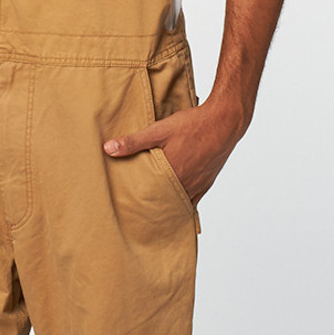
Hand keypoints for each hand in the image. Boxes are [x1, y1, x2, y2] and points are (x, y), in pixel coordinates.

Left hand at [102, 97, 244, 205]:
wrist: (225, 121)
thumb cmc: (193, 124)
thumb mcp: (159, 130)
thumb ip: (134, 141)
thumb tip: (108, 149)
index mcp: (172, 174)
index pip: (150, 197)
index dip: (138, 204)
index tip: (126, 209)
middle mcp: (186, 184)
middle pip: (164, 202)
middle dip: (150, 207)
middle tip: (136, 213)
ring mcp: (198, 185)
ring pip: (178, 203)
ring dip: (166, 205)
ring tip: (152, 209)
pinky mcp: (207, 182)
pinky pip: (193, 200)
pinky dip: (183, 203)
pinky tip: (175, 204)